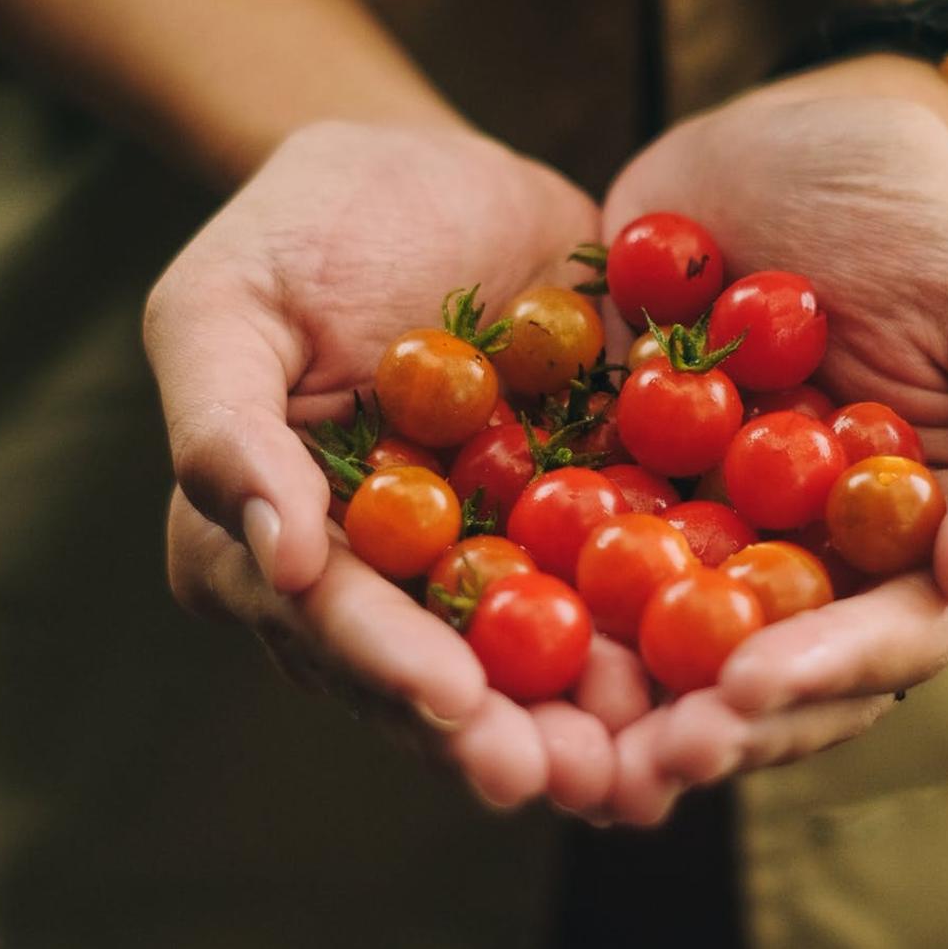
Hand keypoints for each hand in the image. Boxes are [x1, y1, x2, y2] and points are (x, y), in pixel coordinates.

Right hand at [147, 118, 627, 808]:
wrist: (431, 171)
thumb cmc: (304, 228)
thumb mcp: (224, 307)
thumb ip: (226, 431)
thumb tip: (274, 562)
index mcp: (290, 541)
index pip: (337, 622)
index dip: (392, 670)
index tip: (456, 707)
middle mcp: (393, 569)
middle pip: (445, 665)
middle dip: (509, 729)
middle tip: (575, 778)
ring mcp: (493, 541)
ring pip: (540, 642)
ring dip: (598, 705)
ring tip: (658, 753)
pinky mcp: (577, 499)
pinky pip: (621, 562)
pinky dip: (667, 608)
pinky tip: (722, 648)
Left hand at [596, 62, 947, 816]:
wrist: (797, 132)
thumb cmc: (928, 212)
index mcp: (923, 535)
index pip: (887, 635)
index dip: (822, 676)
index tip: (745, 695)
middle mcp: (819, 548)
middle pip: (769, 661)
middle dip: (706, 717)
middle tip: (634, 760)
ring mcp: (717, 513)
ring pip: (670, 626)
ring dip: (617, 688)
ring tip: (555, 735)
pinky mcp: (630, 466)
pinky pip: (585, 536)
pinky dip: (548, 581)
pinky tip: (493, 616)